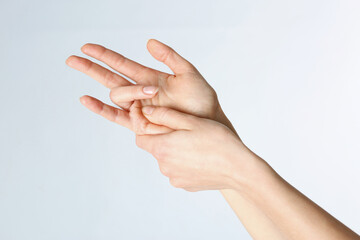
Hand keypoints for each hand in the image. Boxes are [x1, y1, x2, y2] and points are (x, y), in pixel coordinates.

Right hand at [66, 39, 231, 134]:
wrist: (208, 125)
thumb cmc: (202, 102)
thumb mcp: (188, 73)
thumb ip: (170, 57)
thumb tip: (148, 42)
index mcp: (149, 78)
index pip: (121, 64)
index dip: (104, 55)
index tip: (87, 47)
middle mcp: (140, 92)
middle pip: (109, 78)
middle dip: (92, 67)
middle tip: (72, 59)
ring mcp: (138, 108)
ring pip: (118, 95)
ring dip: (131, 90)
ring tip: (153, 91)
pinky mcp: (139, 124)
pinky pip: (115, 116)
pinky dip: (101, 108)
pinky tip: (86, 99)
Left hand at [135, 105, 251, 191]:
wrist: (238, 169)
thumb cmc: (217, 142)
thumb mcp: (191, 122)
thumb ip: (166, 115)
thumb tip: (147, 111)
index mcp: (162, 148)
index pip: (140, 138)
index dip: (144, 127)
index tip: (156, 121)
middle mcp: (164, 166)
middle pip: (155, 148)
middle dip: (164, 138)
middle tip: (184, 130)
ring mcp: (175, 178)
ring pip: (168, 160)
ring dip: (175, 151)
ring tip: (195, 143)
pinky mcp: (185, 185)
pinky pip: (179, 171)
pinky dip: (184, 163)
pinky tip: (200, 156)